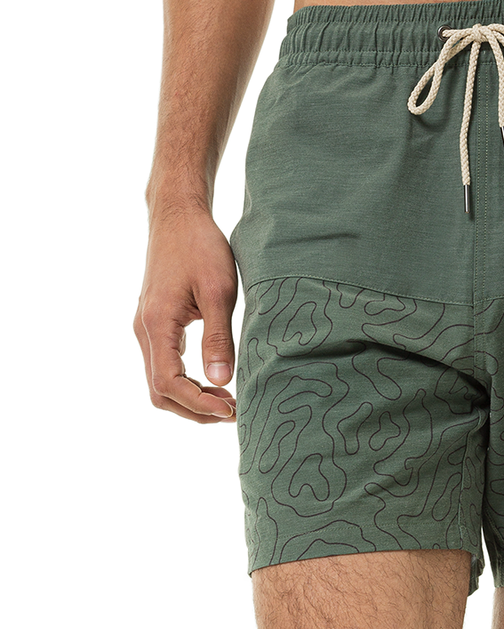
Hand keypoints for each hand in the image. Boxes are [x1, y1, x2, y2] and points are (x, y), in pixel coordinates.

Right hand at [134, 208, 238, 422]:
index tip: (231, 411)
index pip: (168, 383)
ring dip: (192, 398)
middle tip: (234, 412)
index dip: (198, 404)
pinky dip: (188, 381)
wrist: (179, 216)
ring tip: (228, 401)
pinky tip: (216, 380)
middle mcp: (144, 330)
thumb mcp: (219, 291)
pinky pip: (165, 364)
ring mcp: (147, 328)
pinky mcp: (156, 323)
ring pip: (160, 381)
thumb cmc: (200, 246)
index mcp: (156, 324)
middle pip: (160, 391)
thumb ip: (218, 337)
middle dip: (194, 409)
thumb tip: (222, 381)